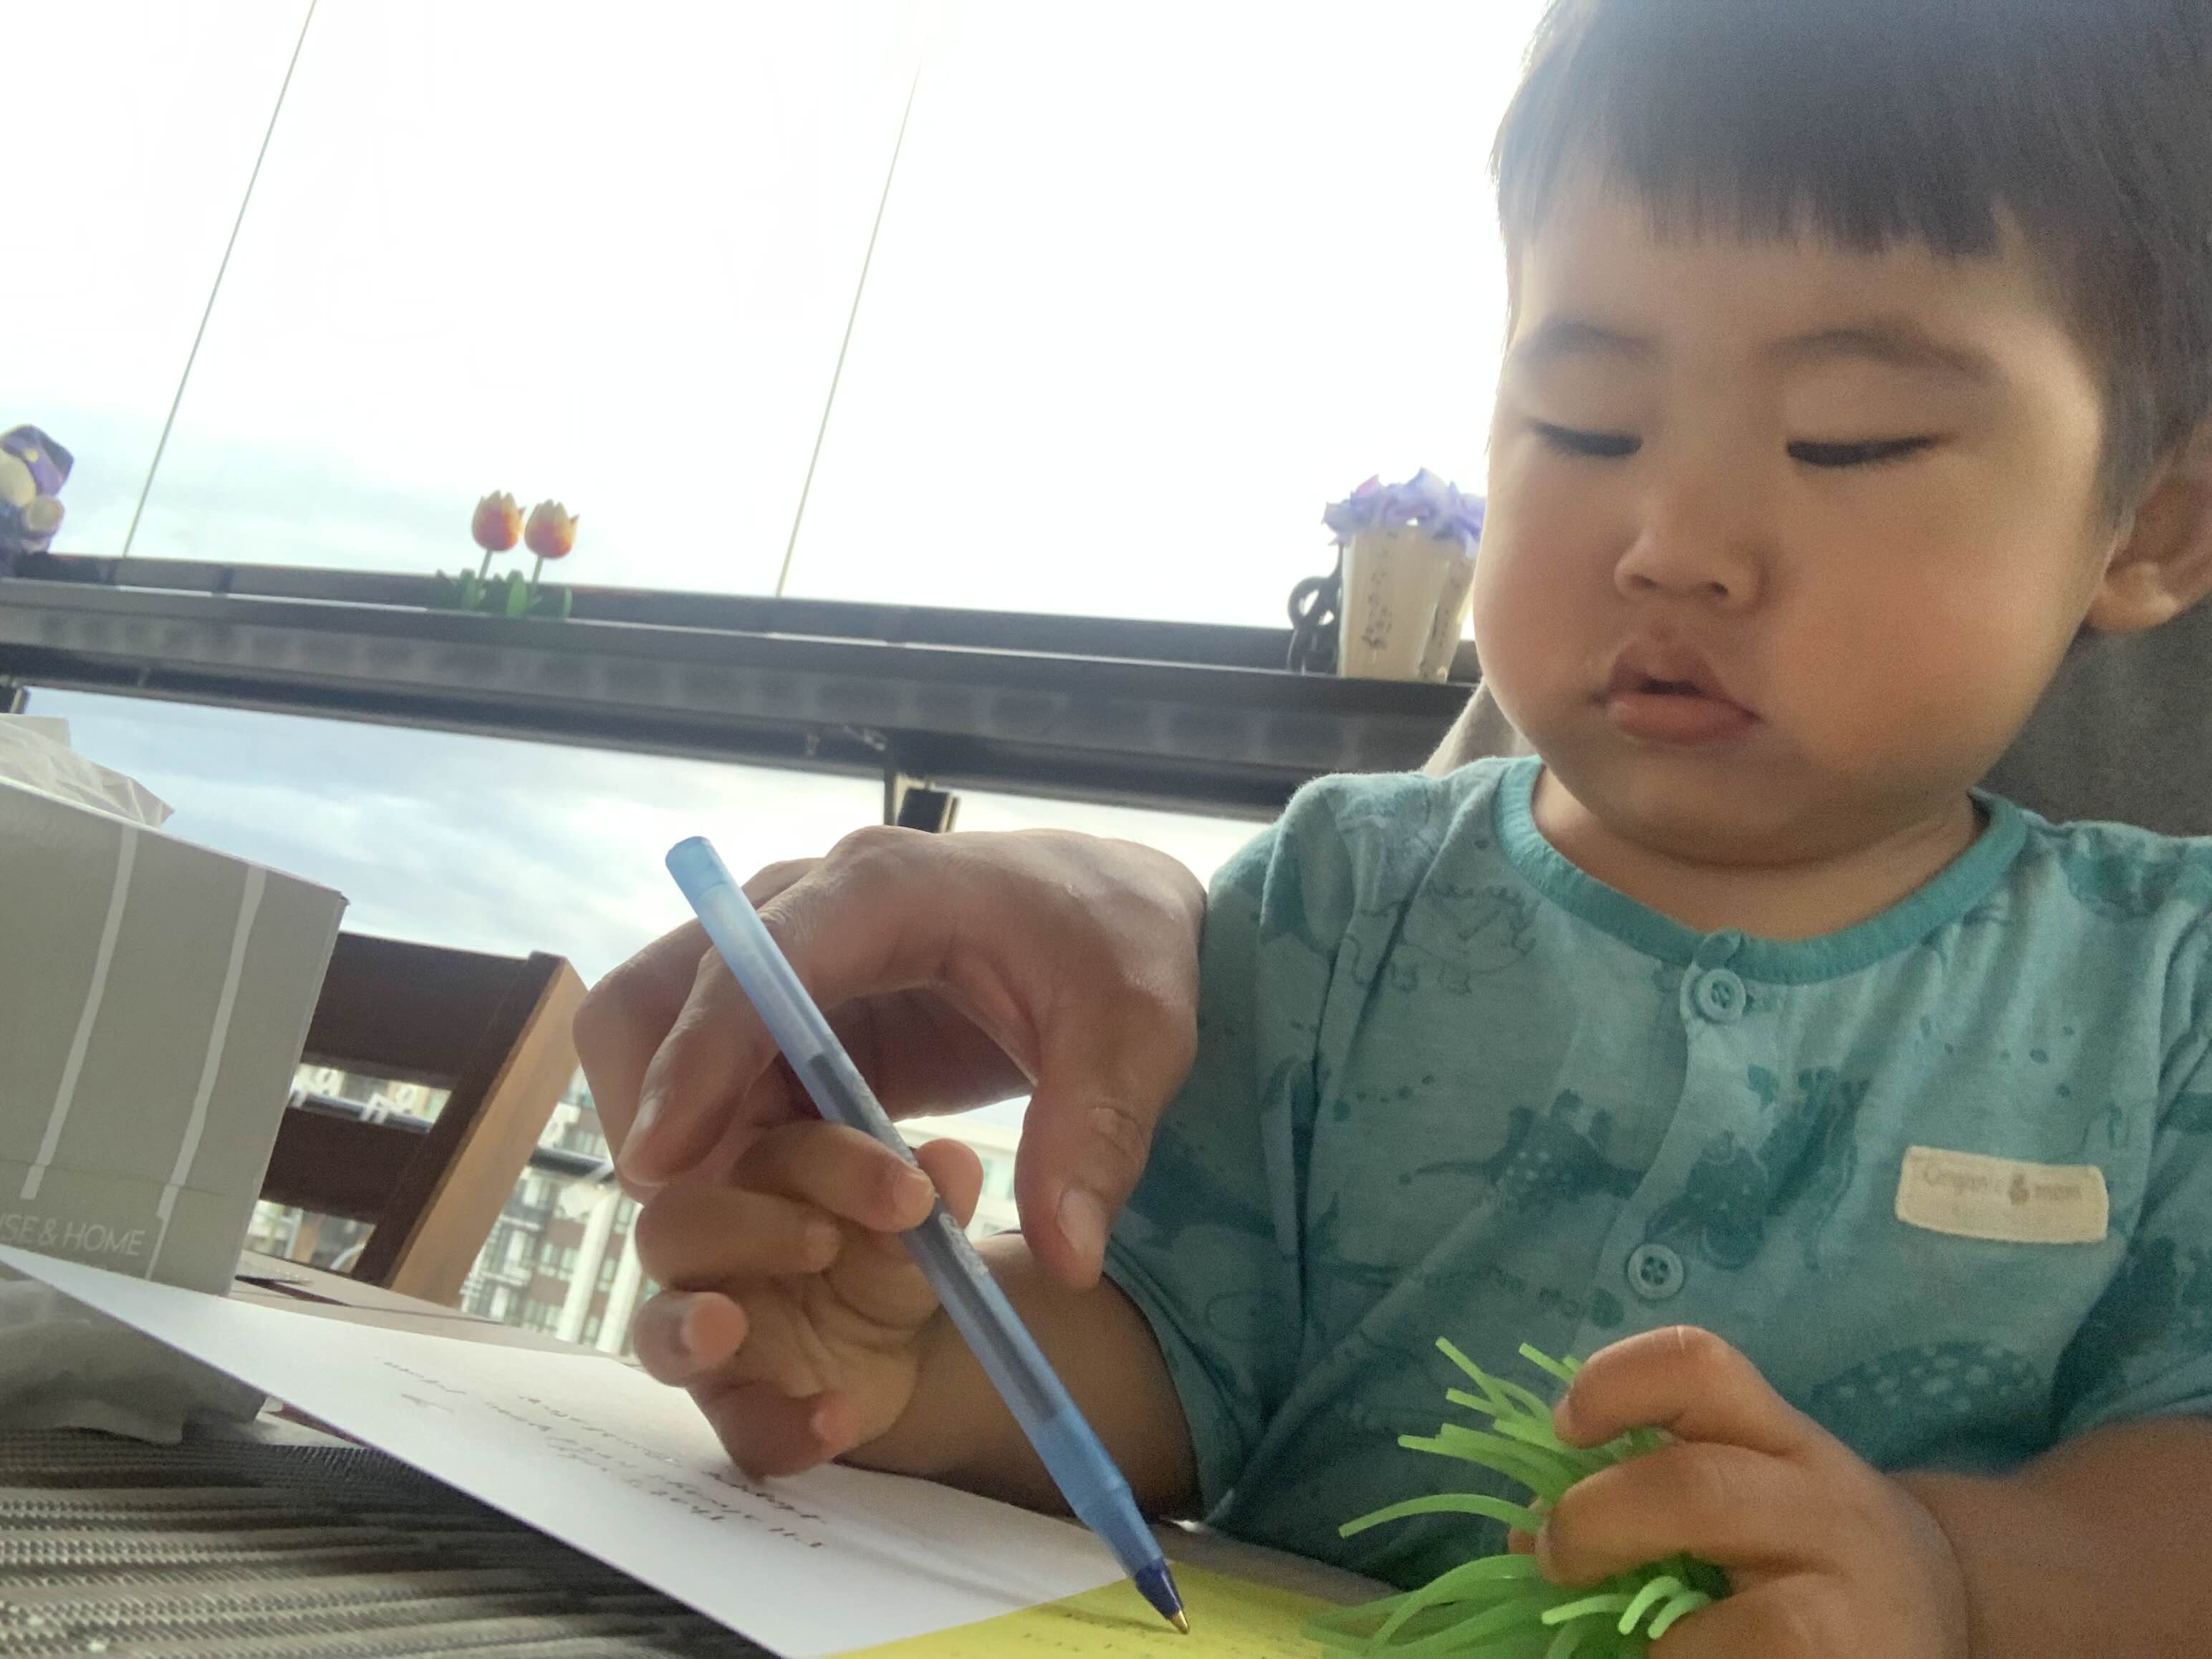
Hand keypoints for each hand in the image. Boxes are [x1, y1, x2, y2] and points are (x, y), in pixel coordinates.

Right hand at [572, 825, 1204, 1289]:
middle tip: (680, 1212)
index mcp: (886, 889)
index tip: (662, 1165)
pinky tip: (762, 1210)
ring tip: (724, 1225)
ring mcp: (793, 957)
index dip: (699, 1060)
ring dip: (674, 1128)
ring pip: (661, 1032)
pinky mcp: (798, 1011)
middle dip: (647, 1098)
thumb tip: (1068, 1260)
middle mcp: (812, 908)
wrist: (1123, 914)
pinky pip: (716, 1074)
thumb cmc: (1128, 951)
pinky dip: (715, 1140)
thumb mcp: (1140, 1036)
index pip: (753, 965)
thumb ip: (1097, 1136)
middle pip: (658, 986)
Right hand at [628, 1119, 983, 1476]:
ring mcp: (710, 1328)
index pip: (773, 1150)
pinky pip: (734, 1422)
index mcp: (761, 1178)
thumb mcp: (919, 1227)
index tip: (912, 1189)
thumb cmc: (886, 1255)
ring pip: (655, 1324)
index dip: (836, 1161)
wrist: (904, 1349)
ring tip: (725, 1326)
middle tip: (826, 1241)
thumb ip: (932, 1195)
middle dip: (747, 1227)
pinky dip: (778, 1426)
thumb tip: (952, 1163)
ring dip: (684, 1325)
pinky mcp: (735, 1404)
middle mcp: (716, 1246)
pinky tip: (834, 1420)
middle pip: (679, 1220)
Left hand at [1532, 1327, 1971, 1658]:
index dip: (1615, 1383)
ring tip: (1638, 1653)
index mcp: (1782, 1439)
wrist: (1952, 1612)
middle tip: (1554, 1557)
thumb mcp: (1751, 1497)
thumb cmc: (1814, 1551)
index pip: (1699, 1367)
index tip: (1564, 1426)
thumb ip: (1652, 1494)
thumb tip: (1521, 1540)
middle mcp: (1825, 1506)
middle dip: (1601, 1522)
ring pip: (1757, 1624)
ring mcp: (1851, 1601)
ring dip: (1666, 1648)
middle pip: (1698, 1489)